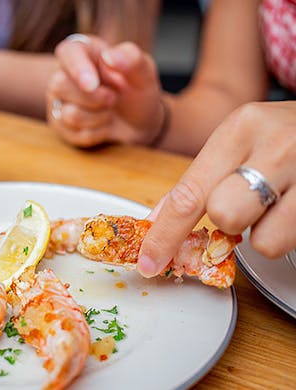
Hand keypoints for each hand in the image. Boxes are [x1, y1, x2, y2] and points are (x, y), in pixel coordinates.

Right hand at [47, 35, 164, 147]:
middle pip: (60, 85)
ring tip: (110, 110)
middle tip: (114, 98)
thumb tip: (109, 57)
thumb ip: (132, 59)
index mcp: (83, 52)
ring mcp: (59, 102)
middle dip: (94, 98)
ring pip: (69, 114)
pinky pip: (75, 134)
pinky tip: (104, 125)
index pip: (68, 52)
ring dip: (100, 117)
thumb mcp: (144, 72)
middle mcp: (64, 75)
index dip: (77, 68)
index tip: (92, 84)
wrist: (139, 123)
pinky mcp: (61, 126)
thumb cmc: (137, 91)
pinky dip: (98, 132)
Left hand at [138, 101, 295, 276]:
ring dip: (263, 233)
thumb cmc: (279, 135)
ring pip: (264, 242)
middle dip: (227, 222)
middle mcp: (275, 147)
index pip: (189, 194)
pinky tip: (292, 208)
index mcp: (240, 129)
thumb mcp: (235, 142)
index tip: (149, 261)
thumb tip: (156, 222)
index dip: (164, 235)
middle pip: (224, 216)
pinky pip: (292, 242)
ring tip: (275, 205)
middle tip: (244, 206)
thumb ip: (197, 182)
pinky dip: (287, 232)